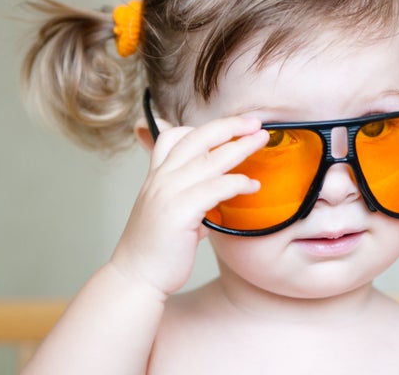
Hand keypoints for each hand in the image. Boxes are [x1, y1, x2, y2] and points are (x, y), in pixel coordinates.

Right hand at [110, 117, 268, 296]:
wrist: (137, 277)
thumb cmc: (158, 249)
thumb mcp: (171, 213)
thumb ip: (193, 198)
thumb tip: (220, 196)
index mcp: (156, 176)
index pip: (175, 137)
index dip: (205, 128)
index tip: (232, 125)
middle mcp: (160, 179)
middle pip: (198, 138)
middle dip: (229, 126)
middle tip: (255, 122)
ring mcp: (168, 192)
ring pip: (210, 159)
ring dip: (240, 146)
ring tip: (261, 140)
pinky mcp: (179, 211)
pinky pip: (216, 188)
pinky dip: (238, 182)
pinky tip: (253, 186)